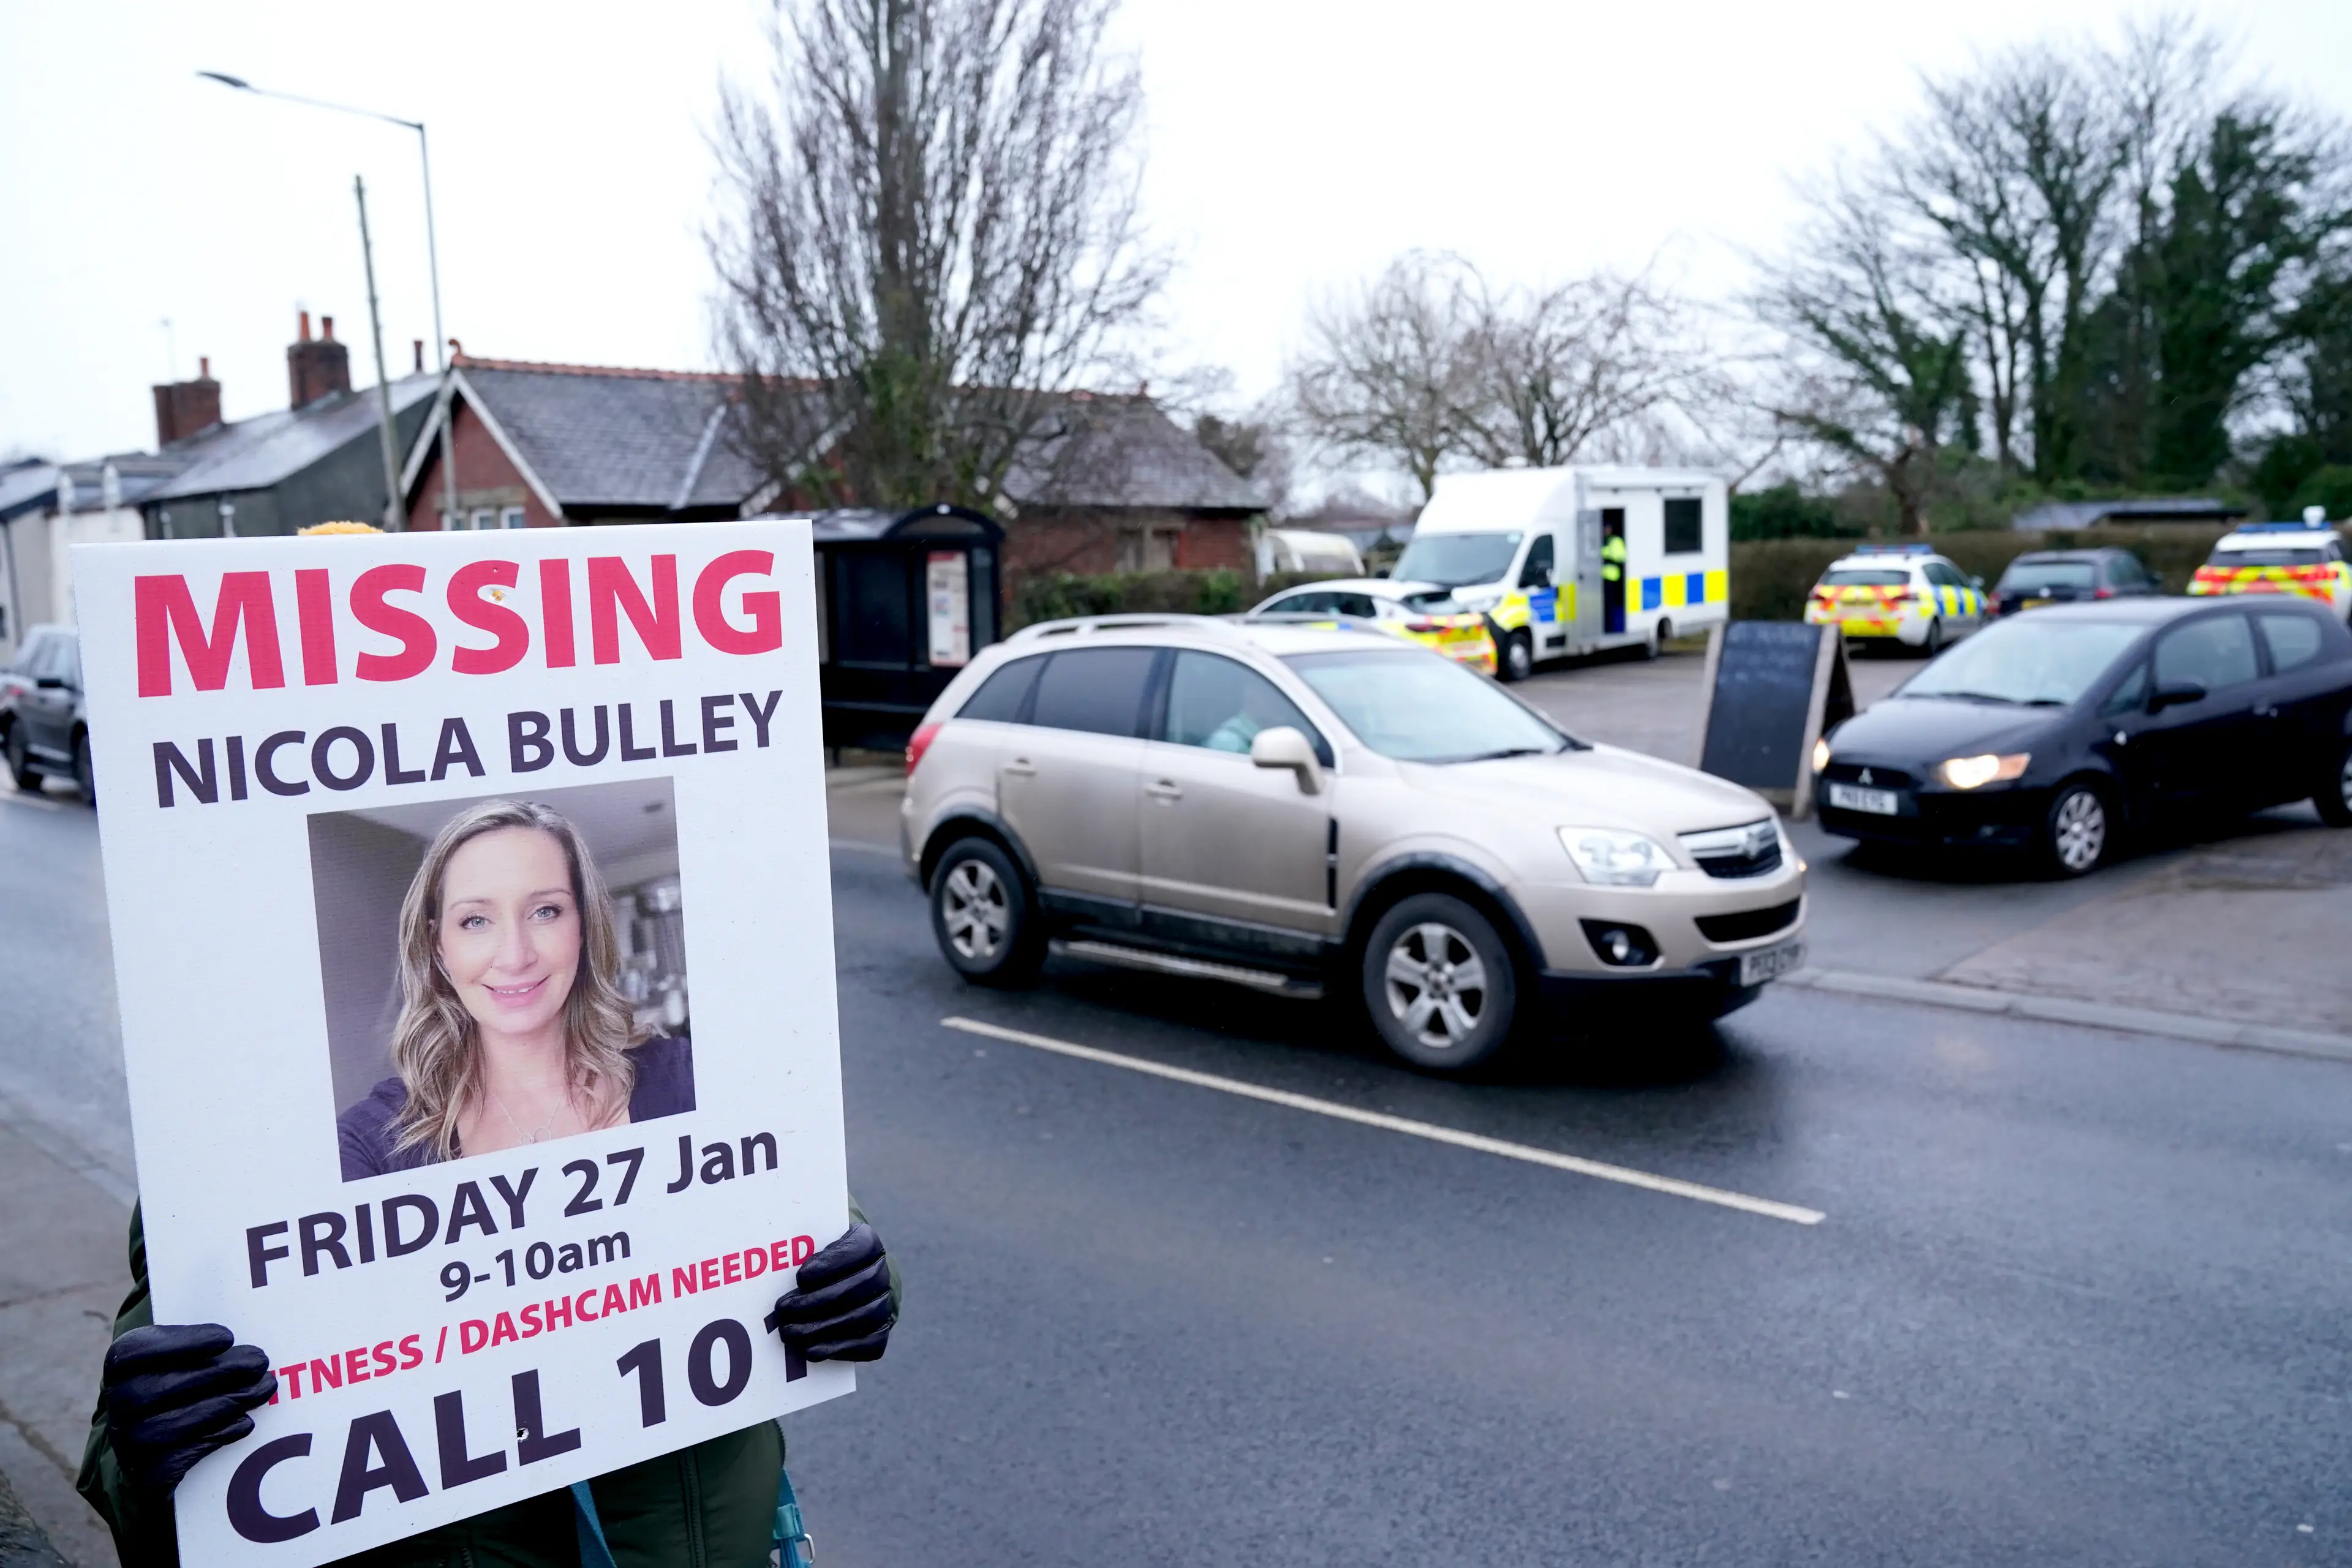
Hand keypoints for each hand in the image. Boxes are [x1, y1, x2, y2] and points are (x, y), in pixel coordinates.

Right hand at [103, 1324, 277, 1493]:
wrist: (159, 1440)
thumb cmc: (182, 1380)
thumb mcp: (186, 1352)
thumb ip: (205, 1341)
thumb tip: (247, 1337)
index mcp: (120, 1365)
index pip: (135, 1352)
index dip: (180, 1344)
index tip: (227, 1337)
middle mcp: (117, 1404)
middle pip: (156, 1390)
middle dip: (215, 1375)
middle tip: (260, 1362)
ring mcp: (127, 1441)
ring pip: (169, 1427)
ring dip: (224, 1405)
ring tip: (263, 1389)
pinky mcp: (146, 1473)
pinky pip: (179, 1458)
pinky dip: (217, 1437)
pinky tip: (245, 1422)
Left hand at [767, 1222, 894, 1362]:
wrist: (843, 1285)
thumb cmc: (816, 1264)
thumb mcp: (810, 1246)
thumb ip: (800, 1247)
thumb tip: (774, 1259)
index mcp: (867, 1243)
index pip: (861, 1247)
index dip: (832, 1263)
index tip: (800, 1277)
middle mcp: (882, 1273)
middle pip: (861, 1285)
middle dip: (818, 1300)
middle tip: (784, 1309)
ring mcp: (884, 1304)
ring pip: (863, 1316)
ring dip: (822, 1326)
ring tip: (789, 1332)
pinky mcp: (880, 1333)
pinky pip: (867, 1344)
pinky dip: (838, 1348)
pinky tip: (810, 1349)